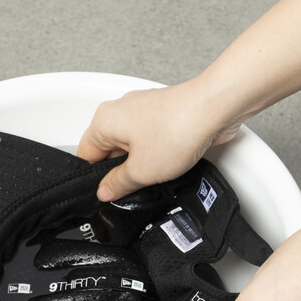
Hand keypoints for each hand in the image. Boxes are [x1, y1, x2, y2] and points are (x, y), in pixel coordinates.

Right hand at [77, 79, 242, 201]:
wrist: (214, 108)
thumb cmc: (177, 128)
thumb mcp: (141, 172)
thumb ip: (118, 184)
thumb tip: (106, 191)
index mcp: (103, 121)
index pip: (86, 155)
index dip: (96, 178)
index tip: (109, 192)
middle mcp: (119, 110)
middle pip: (108, 149)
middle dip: (120, 169)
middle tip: (135, 184)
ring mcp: (142, 109)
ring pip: (130, 143)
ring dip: (140, 160)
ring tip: (156, 170)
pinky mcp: (162, 112)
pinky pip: (149, 136)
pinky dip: (155, 150)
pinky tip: (168, 160)